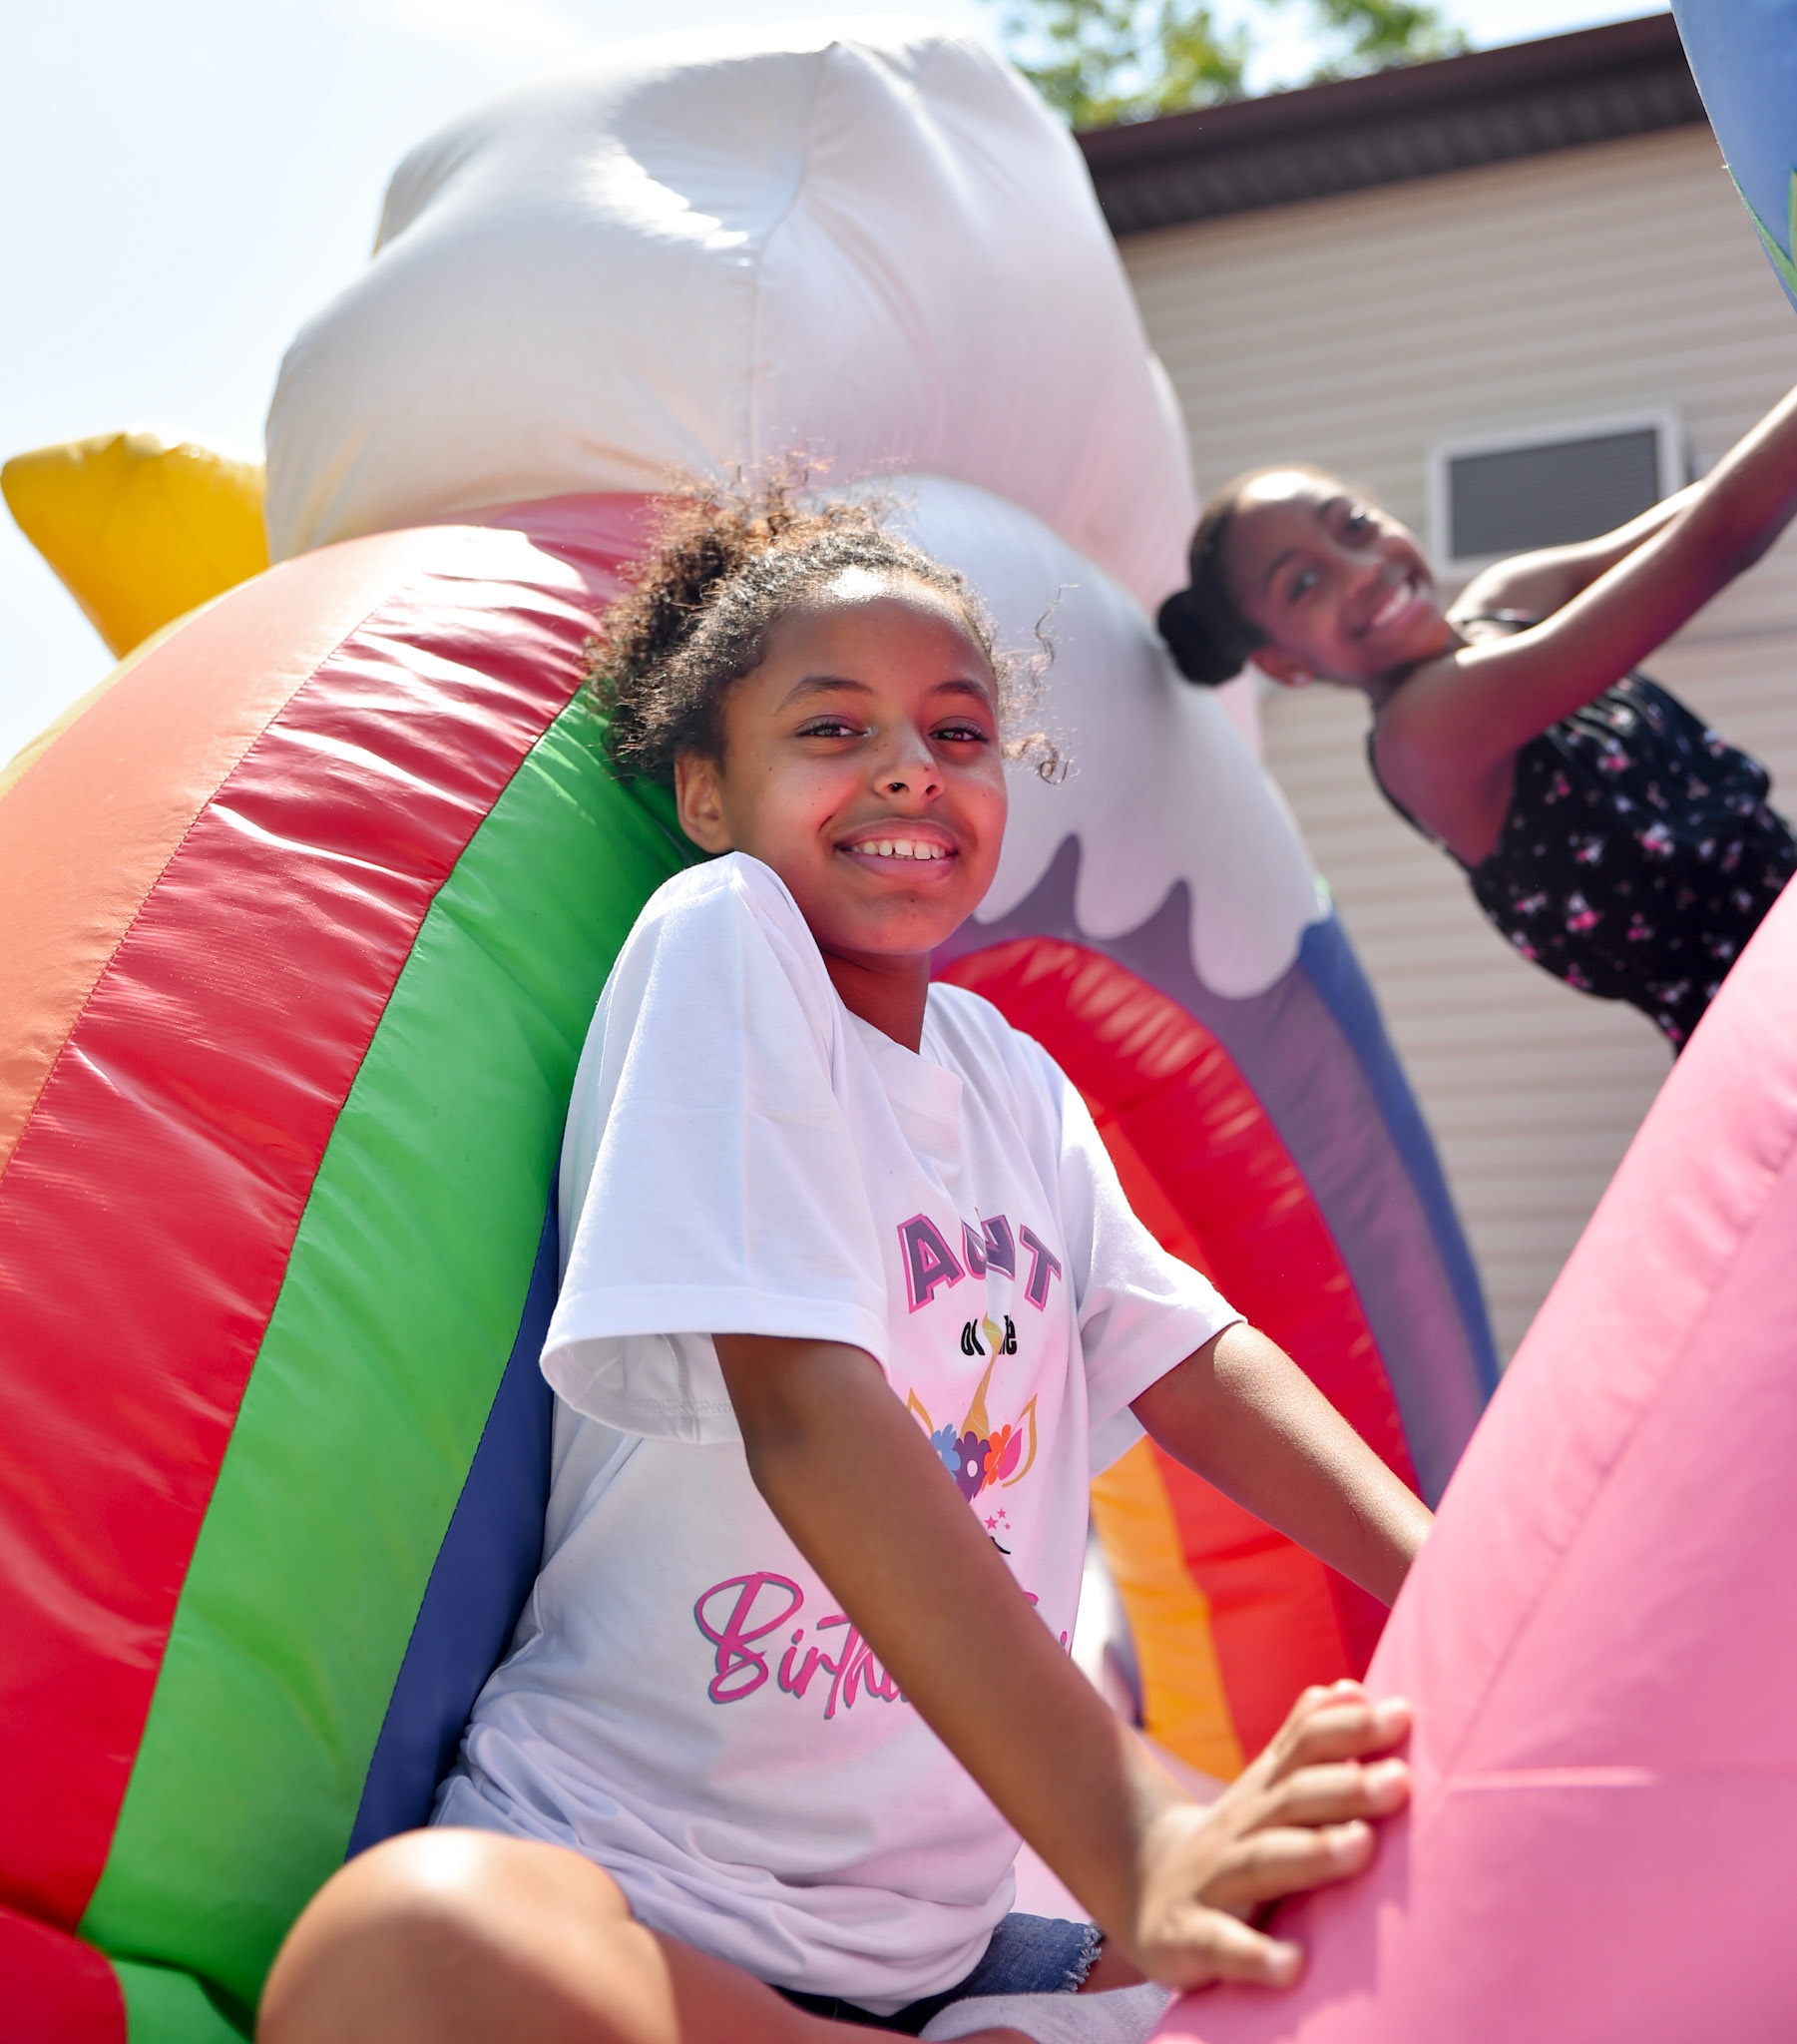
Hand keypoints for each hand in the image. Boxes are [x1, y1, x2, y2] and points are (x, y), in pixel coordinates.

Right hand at [1124, 1681, 1410, 1991]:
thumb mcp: (1264, 1788)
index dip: (1348, 1728)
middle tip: (1400, 1780)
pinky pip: (1219, 1945)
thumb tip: (1348, 1686)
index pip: (1302, 1748)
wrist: (1146, 1891)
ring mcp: (1211, 1881)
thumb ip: (1303, 1740)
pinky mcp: (1188, 1937)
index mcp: (1263, 1793)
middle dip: (1344, 1788)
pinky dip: (1254, 1955)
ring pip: (1261, 1862)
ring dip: (1312, 1853)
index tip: (1402, 1714)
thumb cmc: (1235, 1841)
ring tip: (1363, 1846)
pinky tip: (1293, 1966)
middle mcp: (1239, 1828)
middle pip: (1290, 1799)